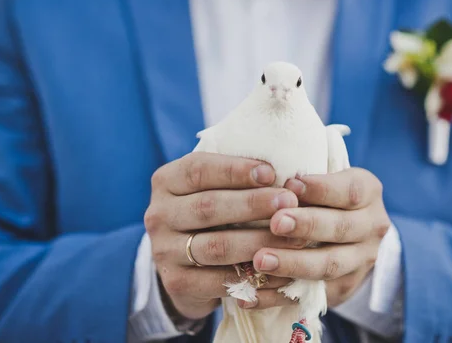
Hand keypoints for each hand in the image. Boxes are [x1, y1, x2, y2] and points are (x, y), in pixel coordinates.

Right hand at [144, 153, 302, 319]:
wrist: (183, 264)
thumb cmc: (210, 213)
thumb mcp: (211, 187)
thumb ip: (235, 177)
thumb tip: (283, 168)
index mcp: (166, 181)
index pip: (198, 169)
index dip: (235, 170)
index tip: (271, 172)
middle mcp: (158, 214)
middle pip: (208, 207)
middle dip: (252, 203)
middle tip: (289, 202)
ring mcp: (164, 250)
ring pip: (217, 246)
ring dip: (258, 241)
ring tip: (292, 237)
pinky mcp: (177, 282)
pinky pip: (220, 280)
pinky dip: (253, 276)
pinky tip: (281, 270)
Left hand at [251, 167, 390, 307]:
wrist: (349, 233)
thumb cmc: (322, 193)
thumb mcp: (324, 176)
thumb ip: (302, 180)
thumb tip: (268, 179)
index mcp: (368, 193)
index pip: (350, 191)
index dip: (321, 188)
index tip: (291, 183)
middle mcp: (370, 227)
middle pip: (340, 228)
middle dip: (306, 226)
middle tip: (275, 223)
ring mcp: (359, 262)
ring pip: (328, 265)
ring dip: (292, 264)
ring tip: (259, 261)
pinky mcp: (341, 289)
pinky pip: (309, 296)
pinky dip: (276, 296)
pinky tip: (250, 295)